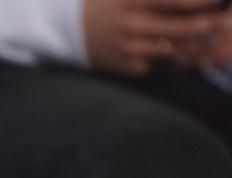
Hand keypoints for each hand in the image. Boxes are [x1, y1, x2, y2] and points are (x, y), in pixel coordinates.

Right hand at [85, 0, 226, 76]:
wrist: (66, 28)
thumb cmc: (103, 1)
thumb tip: (185, 0)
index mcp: (131, 1)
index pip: (175, 1)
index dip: (202, 3)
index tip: (221, 1)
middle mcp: (131, 26)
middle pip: (181, 28)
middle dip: (210, 25)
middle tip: (228, 23)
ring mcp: (129, 49)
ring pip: (174, 50)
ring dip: (200, 46)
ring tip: (219, 39)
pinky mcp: (128, 67)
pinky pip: (161, 64)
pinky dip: (180, 59)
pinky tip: (195, 54)